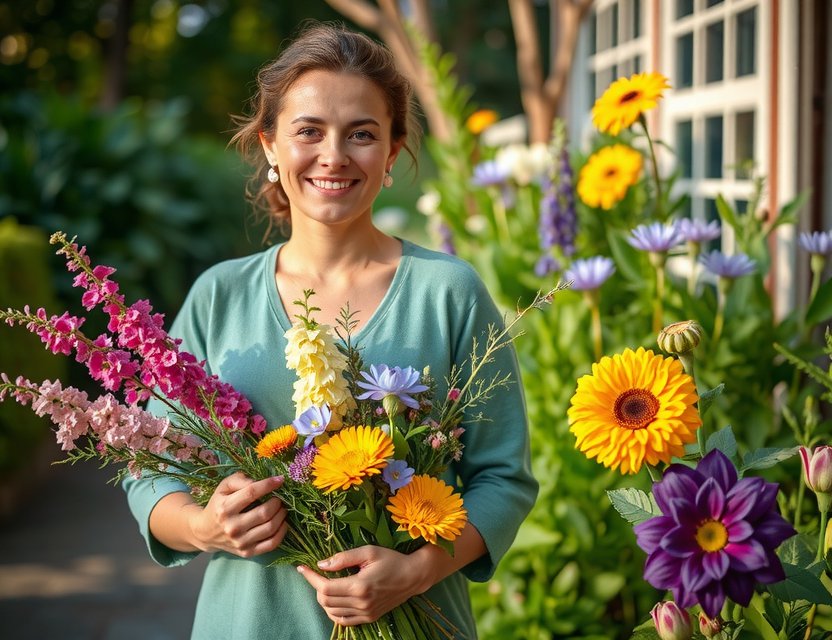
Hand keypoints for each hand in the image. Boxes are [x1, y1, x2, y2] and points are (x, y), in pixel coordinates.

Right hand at [189, 472, 287, 556]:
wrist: (205, 532)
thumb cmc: (219, 505)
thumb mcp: (224, 487)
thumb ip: (240, 479)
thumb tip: (259, 481)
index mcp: (225, 508)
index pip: (251, 493)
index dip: (268, 485)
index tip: (280, 480)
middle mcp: (232, 527)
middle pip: (264, 512)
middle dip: (277, 502)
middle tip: (279, 498)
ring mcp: (240, 542)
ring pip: (270, 528)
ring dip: (281, 515)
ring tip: (282, 508)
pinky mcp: (246, 552)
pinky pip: (271, 544)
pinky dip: (282, 532)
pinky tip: (282, 523)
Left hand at [296, 545, 428, 625]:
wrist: (413, 576)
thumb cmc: (392, 560)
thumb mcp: (368, 552)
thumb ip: (344, 558)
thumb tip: (322, 564)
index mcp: (359, 586)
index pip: (325, 587)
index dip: (311, 578)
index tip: (302, 568)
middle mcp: (361, 603)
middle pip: (325, 600)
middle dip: (316, 586)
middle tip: (316, 573)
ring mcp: (365, 613)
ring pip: (331, 612)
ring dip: (324, 599)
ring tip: (325, 584)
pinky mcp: (369, 618)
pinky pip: (343, 620)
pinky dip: (333, 611)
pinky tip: (334, 598)